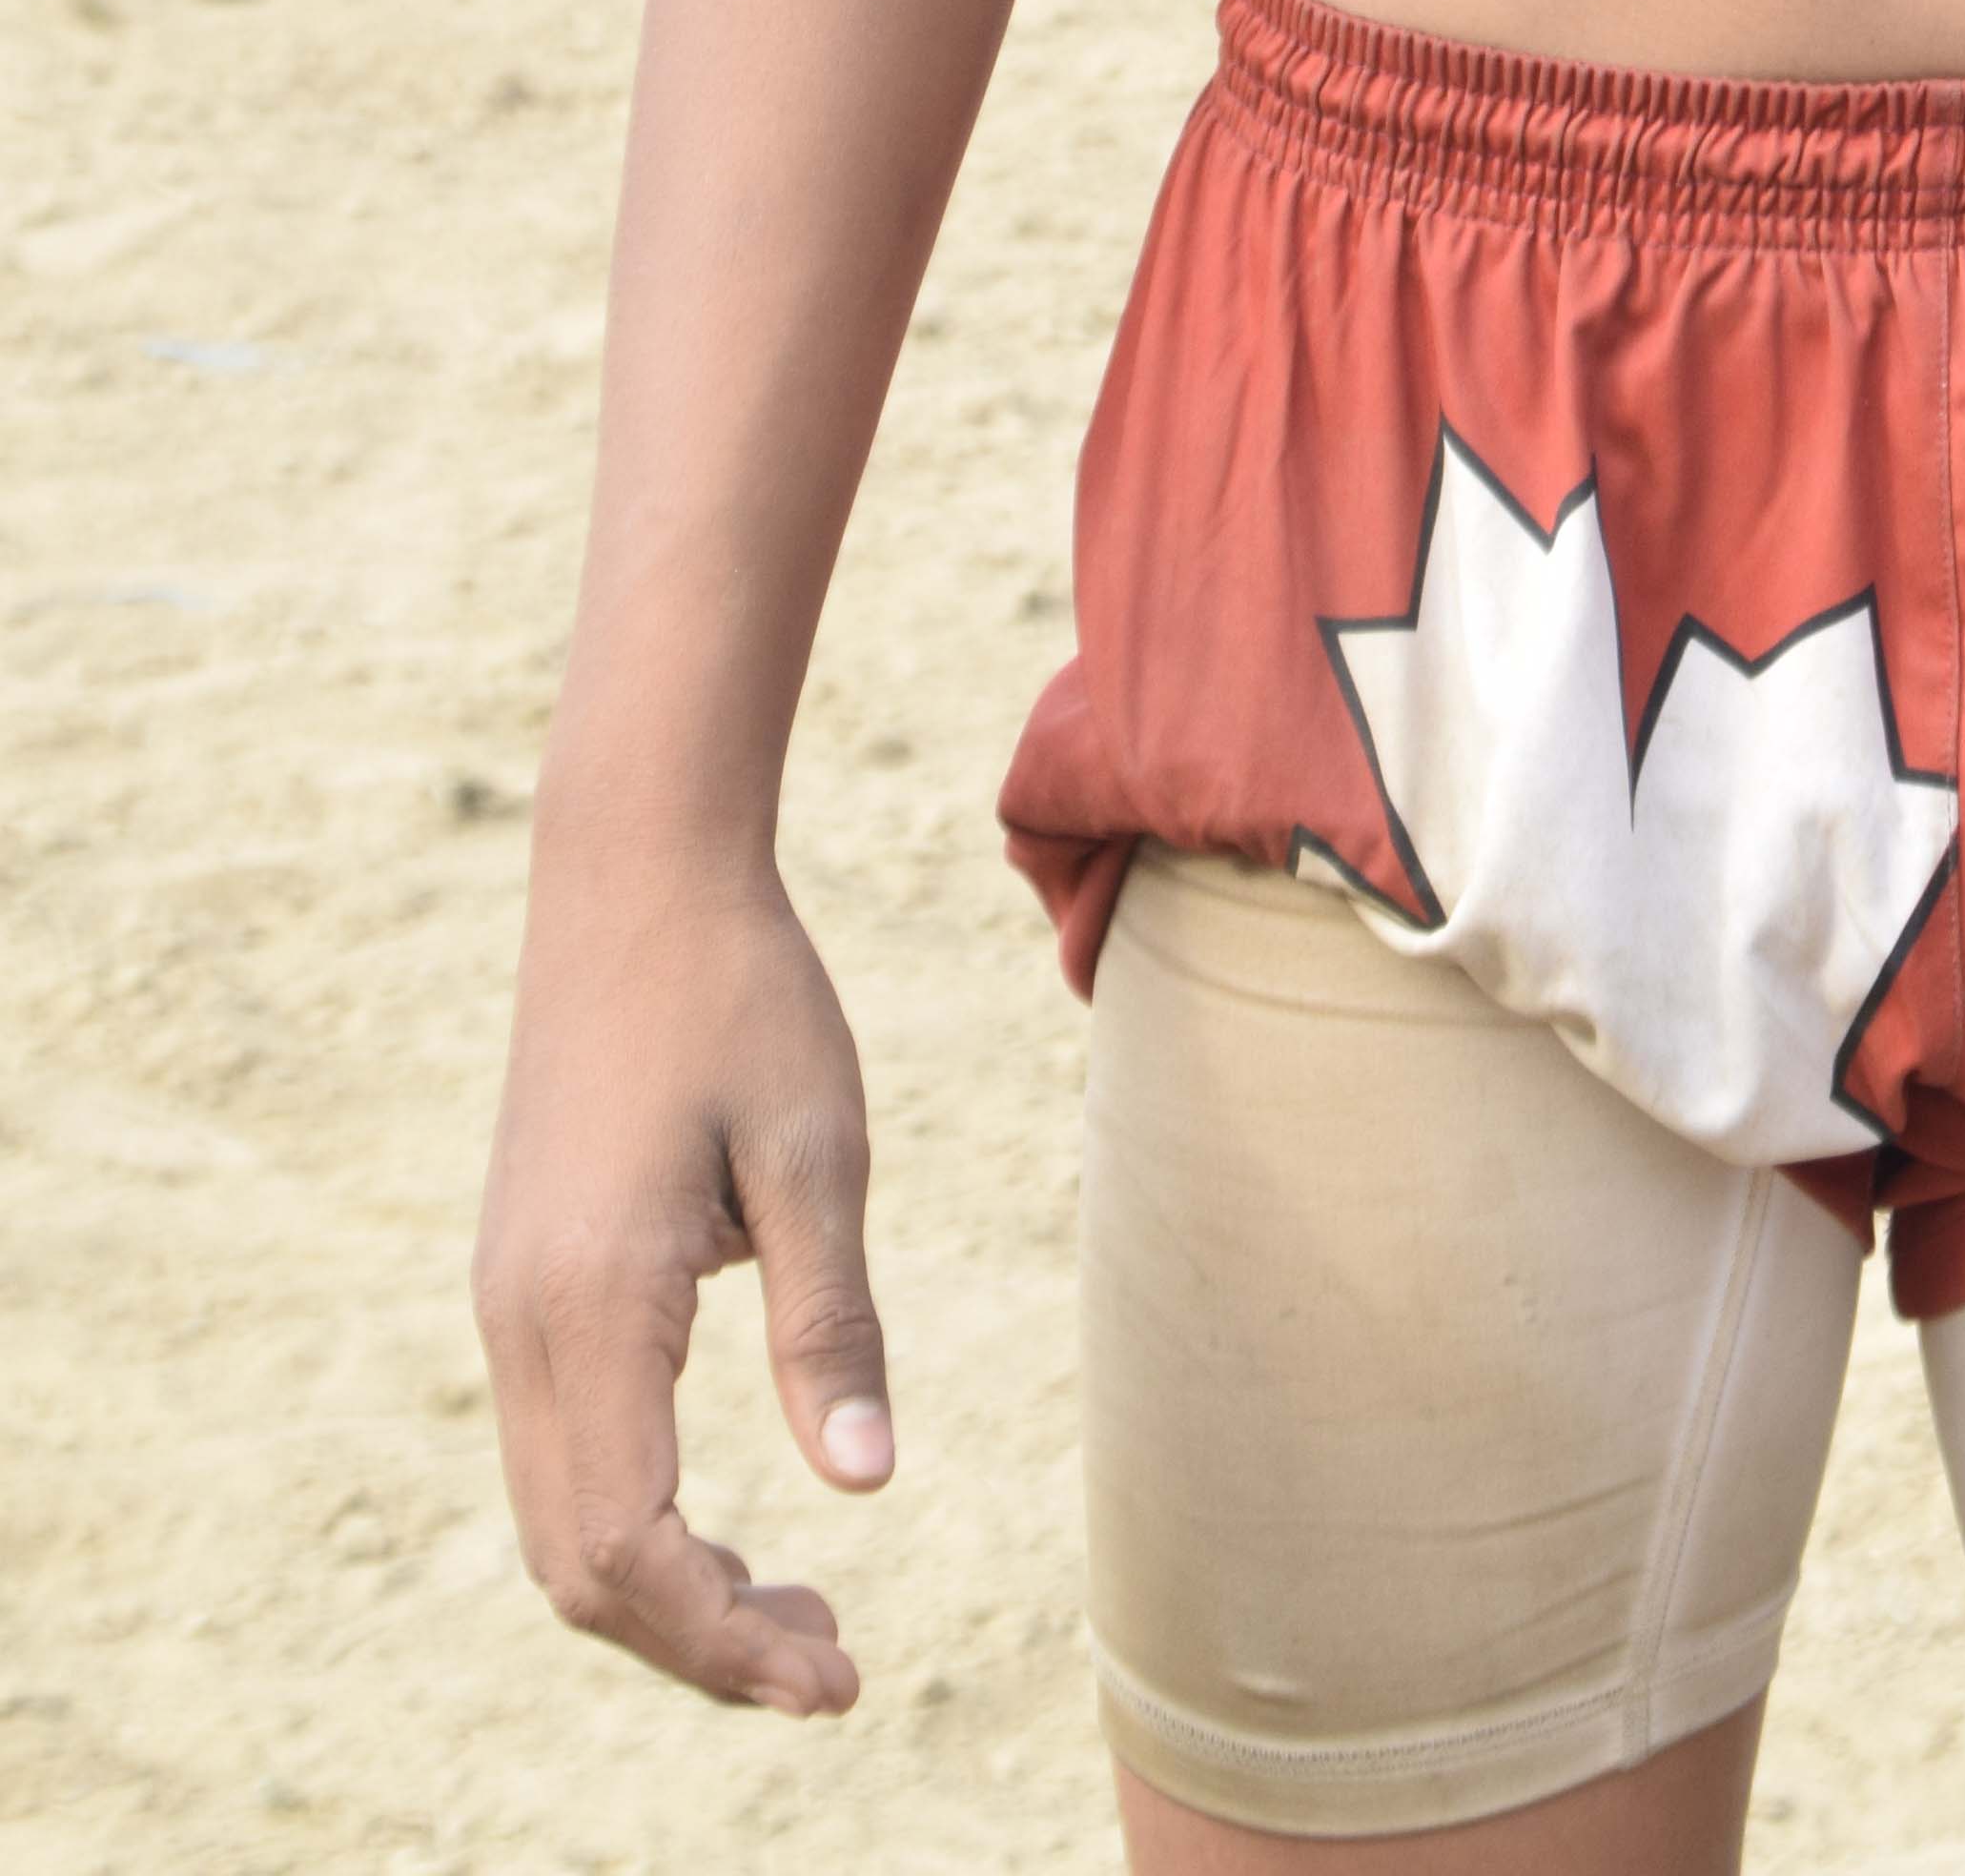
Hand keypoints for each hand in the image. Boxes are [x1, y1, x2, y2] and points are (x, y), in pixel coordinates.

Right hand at [473, 845, 892, 1713]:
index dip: (730, 1644)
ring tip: (800, 1610)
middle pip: (580, 1569)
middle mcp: (520, 1326)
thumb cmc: (744, 993)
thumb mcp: (817, 1149)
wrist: (632, 874)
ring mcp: (505, 1307)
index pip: (634, 1551)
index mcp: (594, 1304)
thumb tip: (867, 1487)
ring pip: (557, 1525)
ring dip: (666, 1595)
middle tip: (837, 1662)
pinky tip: (731, 1530)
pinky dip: (633, 1528)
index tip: (843, 1680)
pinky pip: (556, 1459)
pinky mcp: (519, 1283)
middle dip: (702, 1645)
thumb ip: (830, 1321)